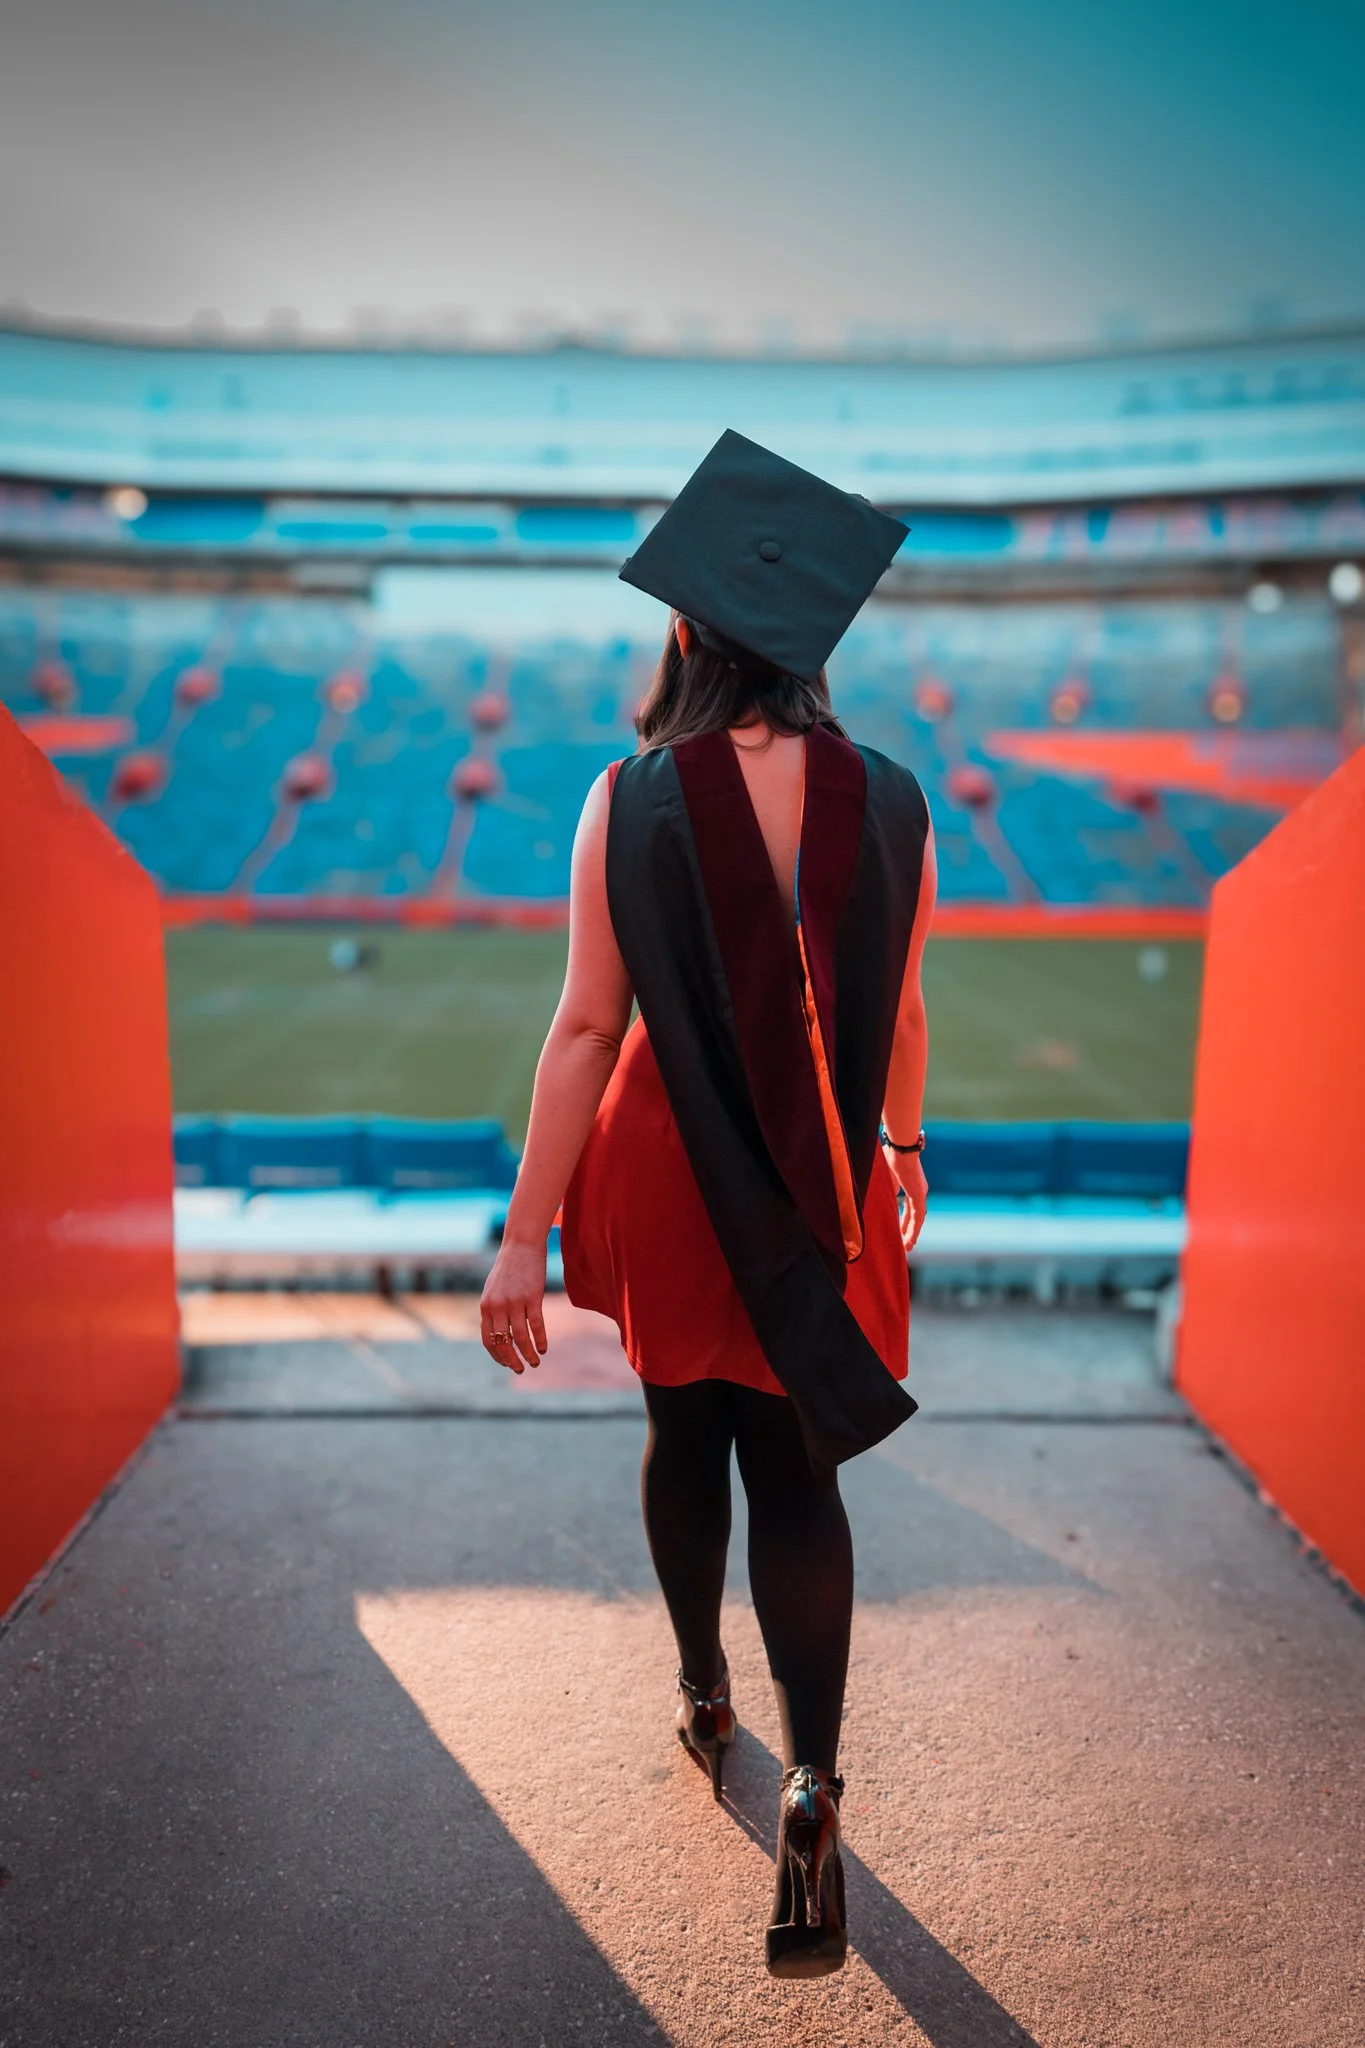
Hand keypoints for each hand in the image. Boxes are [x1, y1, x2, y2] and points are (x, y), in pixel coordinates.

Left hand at [480, 1236, 548, 1372]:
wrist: (521, 1244)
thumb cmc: (508, 1267)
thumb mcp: (493, 1290)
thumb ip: (493, 1309)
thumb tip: (498, 1332)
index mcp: (486, 1307)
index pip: (488, 1340)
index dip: (497, 1356)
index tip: (506, 1364)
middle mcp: (497, 1307)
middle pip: (503, 1343)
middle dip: (512, 1360)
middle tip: (520, 1369)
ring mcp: (515, 1302)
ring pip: (521, 1338)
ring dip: (528, 1354)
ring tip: (535, 1362)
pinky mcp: (532, 1297)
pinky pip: (537, 1325)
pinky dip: (541, 1340)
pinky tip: (544, 1348)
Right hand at [886, 1147, 928, 1251]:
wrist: (900, 1147)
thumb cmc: (889, 1155)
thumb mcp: (885, 1176)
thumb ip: (884, 1188)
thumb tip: (878, 1199)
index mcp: (910, 1184)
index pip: (908, 1206)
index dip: (904, 1218)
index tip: (899, 1229)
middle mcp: (918, 1190)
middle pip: (914, 1215)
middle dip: (908, 1229)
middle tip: (905, 1243)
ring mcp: (920, 1192)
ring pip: (917, 1218)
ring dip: (912, 1233)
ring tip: (907, 1247)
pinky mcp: (919, 1195)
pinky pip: (918, 1216)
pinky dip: (914, 1228)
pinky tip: (910, 1239)